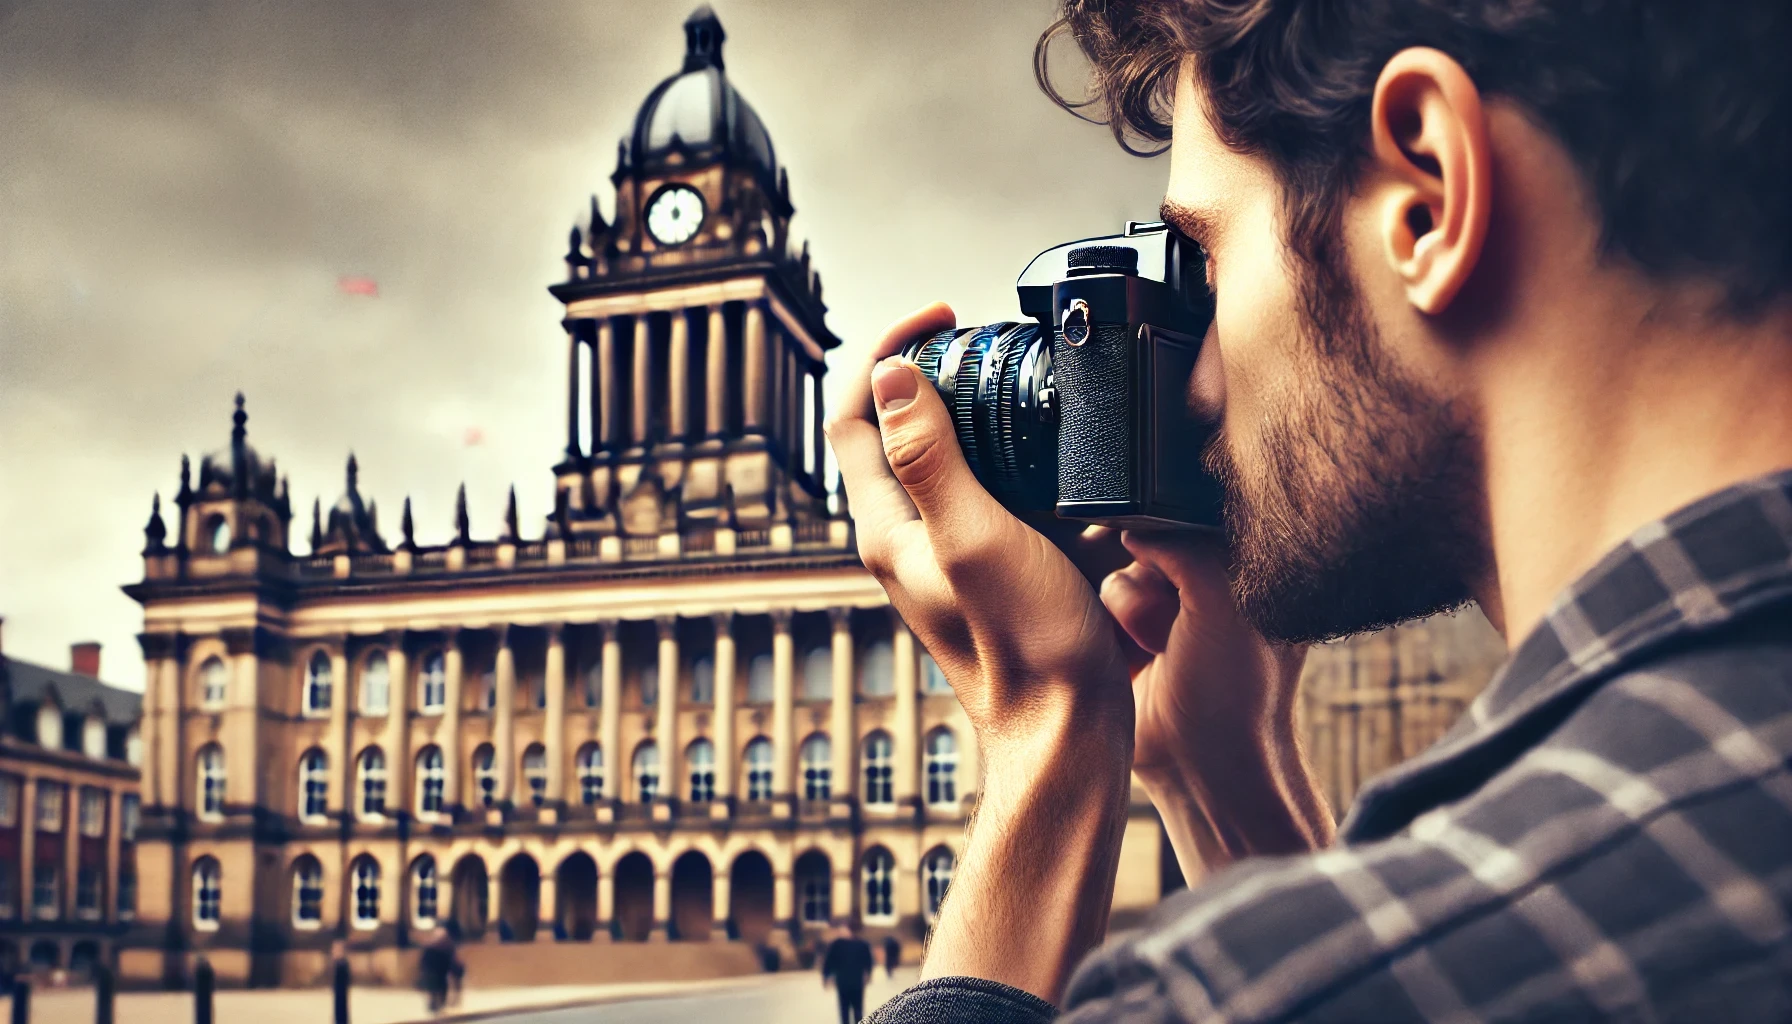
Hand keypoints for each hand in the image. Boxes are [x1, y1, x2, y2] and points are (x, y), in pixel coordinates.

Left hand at [824, 303, 1133, 748]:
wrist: (1070, 731)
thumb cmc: (1023, 648)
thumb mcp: (974, 537)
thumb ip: (931, 459)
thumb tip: (895, 375)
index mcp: (888, 527)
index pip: (855, 413)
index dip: (888, 350)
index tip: (944, 316)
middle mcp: (913, 537)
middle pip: (905, 428)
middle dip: (945, 371)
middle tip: (991, 341)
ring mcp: (958, 552)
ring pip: (964, 458)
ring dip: (997, 418)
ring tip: (1036, 394)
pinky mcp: (1004, 567)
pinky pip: (1014, 496)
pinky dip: (1042, 467)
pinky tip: (1080, 468)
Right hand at [1101, 531, 1335, 874]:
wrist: (1201, 767)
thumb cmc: (1235, 694)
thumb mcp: (1224, 604)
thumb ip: (1185, 549)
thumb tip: (1133, 530)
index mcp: (1245, 572)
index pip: (1193, 520)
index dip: (1167, 529)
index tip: (1149, 544)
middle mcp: (1205, 587)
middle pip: (1148, 542)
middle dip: (1148, 578)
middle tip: (1167, 621)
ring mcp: (1165, 615)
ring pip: (1116, 575)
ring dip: (1127, 611)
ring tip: (1151, 647)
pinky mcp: (1129, 641)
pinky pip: (1097, 608)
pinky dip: (1107, 628)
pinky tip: (1130, 654)